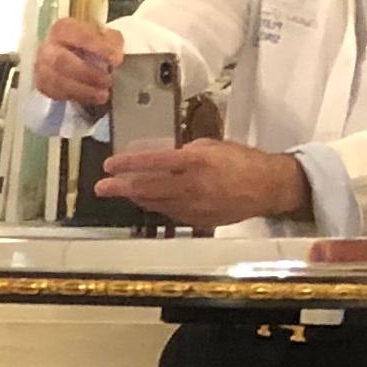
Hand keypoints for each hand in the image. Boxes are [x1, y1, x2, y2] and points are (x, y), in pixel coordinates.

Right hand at [35, 15, 123, 110]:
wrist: (70, 53)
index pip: (79, 36)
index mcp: (63, 28)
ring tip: (103, 95)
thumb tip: (115, 57)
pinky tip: (90, 98)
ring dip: (83, 90)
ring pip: (57, 81)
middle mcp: (48, 46)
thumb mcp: (102, 35)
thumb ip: (111, 41)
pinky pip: (56, 93)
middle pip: (61, 61)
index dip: (99, 48)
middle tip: (108, 81)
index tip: (116, 59)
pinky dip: (75, 97)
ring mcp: (42, 67)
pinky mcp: (43, 84)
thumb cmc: (87, 43)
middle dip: (87, 73)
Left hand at [96, 138, 307, 231]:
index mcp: (195, 162)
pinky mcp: (197, 220)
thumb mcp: (213, 146)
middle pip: (146, 188)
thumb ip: (186, 151)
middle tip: (100, 187)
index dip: (128, 164)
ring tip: (119, 192)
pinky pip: (169, 213)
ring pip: (154, 203)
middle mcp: (190, 186)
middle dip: (120, 188)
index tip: (109, 165)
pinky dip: (155, 205)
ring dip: (135, 197)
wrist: (266, 187)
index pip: (152, 162)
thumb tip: (163, 158)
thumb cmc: (241, 161)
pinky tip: (146, 200)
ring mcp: (192, 206)